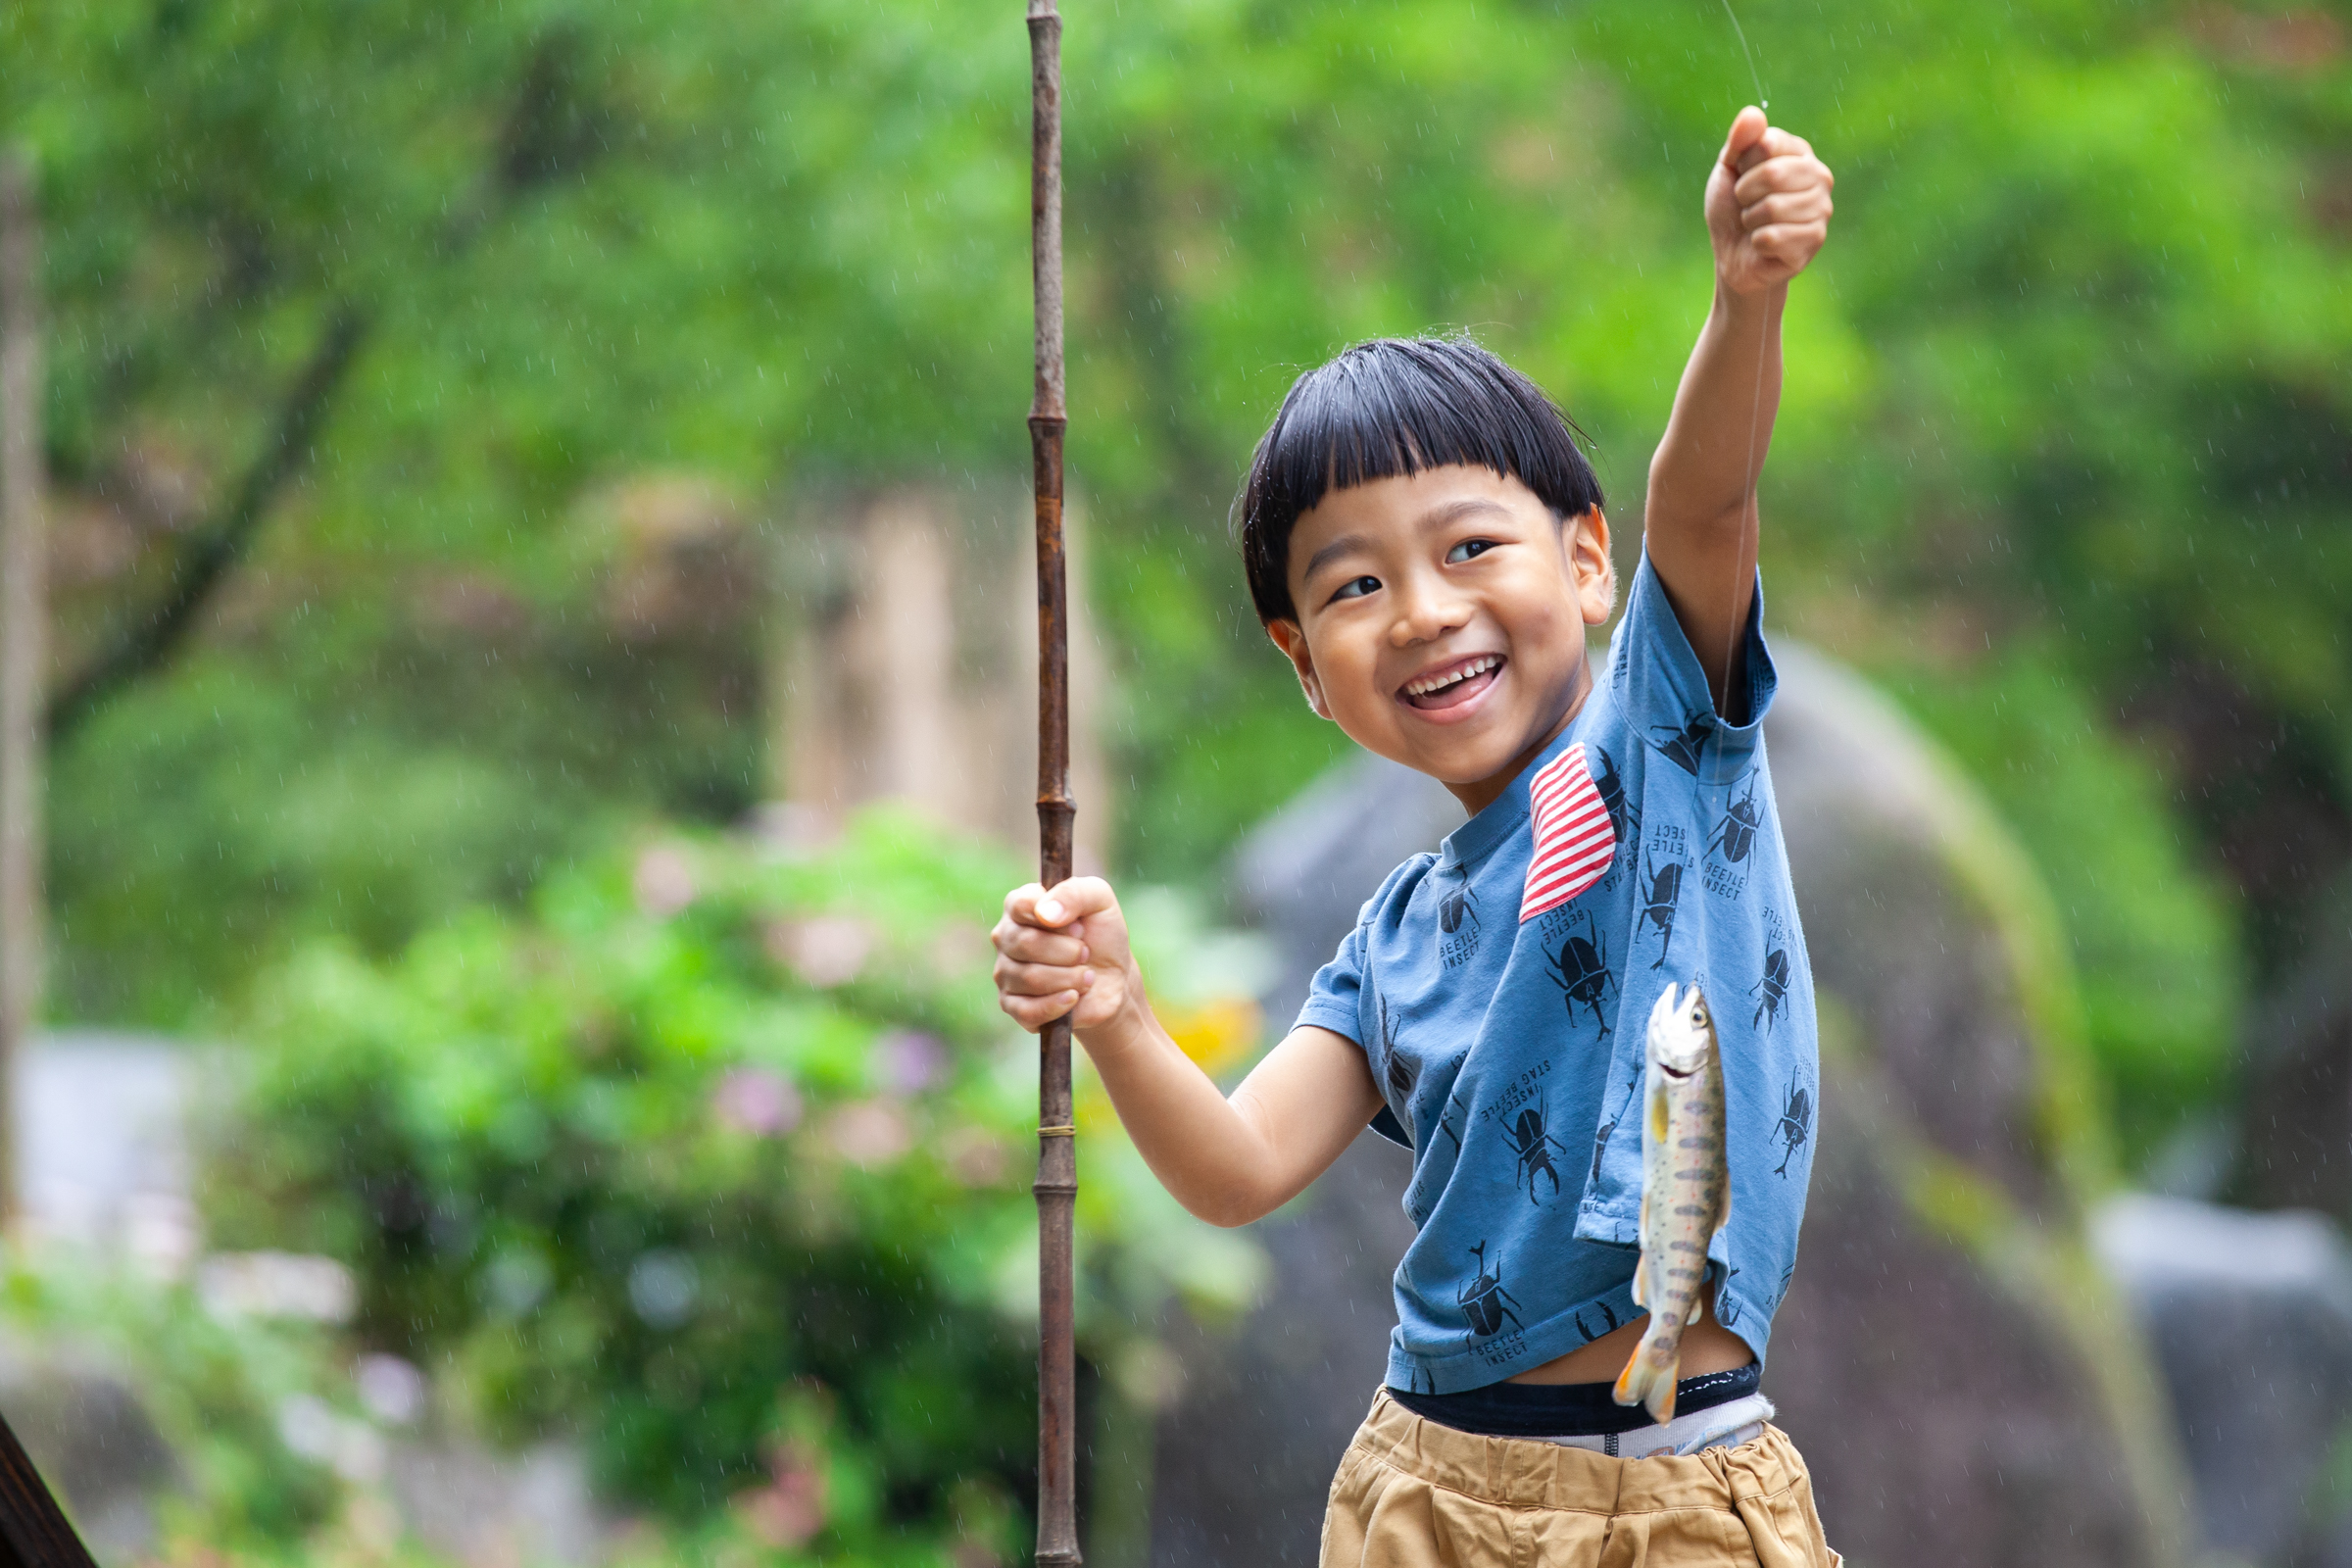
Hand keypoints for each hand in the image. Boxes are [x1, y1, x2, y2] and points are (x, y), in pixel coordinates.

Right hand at [991, 877, 1140, 1034]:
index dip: (1055, 918)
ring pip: (1029, 978)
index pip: (1020, 905)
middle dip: (1067, 952)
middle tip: (1085, 953)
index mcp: (1020, 906)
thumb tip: (1045, 913)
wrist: (1113, 980)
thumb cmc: (1102, 935)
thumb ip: (1074, 893)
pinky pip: (1026, 1009)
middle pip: (1025, 943)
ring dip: (1069, 978)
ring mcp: (1005, 973)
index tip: (1079, 928)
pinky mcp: (1013, 1006)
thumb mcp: (1100, 900)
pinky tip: (1073, 997)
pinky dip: (1057, 1005)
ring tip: (1086, 976)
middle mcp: (1006, 937)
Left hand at [1706, 107, 1833, 295]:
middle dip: (1745, 194)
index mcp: (1800, 152)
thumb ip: (1739, 141)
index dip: (1743, 164)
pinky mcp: (1815, 240)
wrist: (1733, 256)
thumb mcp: (1729, 170)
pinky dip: (1757, 243)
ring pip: (1771, 207)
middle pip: (1772, 173)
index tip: (1742, 177)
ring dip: (1750, 220)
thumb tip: (1752, 114)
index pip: (1767, 144)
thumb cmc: (1733, 209)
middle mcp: (1819, 176)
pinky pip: (1773, 236)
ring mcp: (1822, 208)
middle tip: (1747, 205)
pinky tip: (1764, 245)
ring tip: (1756, 225)